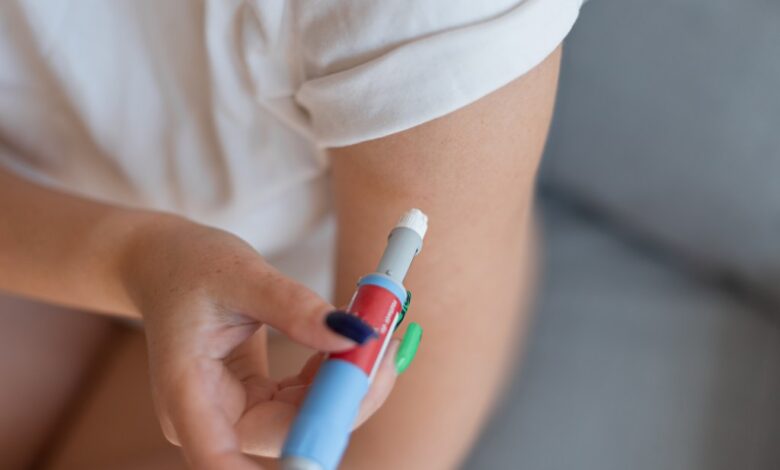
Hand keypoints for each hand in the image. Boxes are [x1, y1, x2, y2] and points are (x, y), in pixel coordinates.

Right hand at [120, 217, 399, 468]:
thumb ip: (296, 308)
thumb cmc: (189, 266)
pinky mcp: (256, 403)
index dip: (286, 464)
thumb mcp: (242, 275)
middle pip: (289, 438)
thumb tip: (353, 337)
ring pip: (307, 423)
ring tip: (376, 335)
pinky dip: (334, 376)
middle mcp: (209, 418)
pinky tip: (347, 340)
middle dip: (345, 401)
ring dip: (347, 386)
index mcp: (187, 392)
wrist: (166, 263)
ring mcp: (235, 415)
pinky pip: (306, 403)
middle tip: (386, 349)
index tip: (331, 443)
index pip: (222, 460)